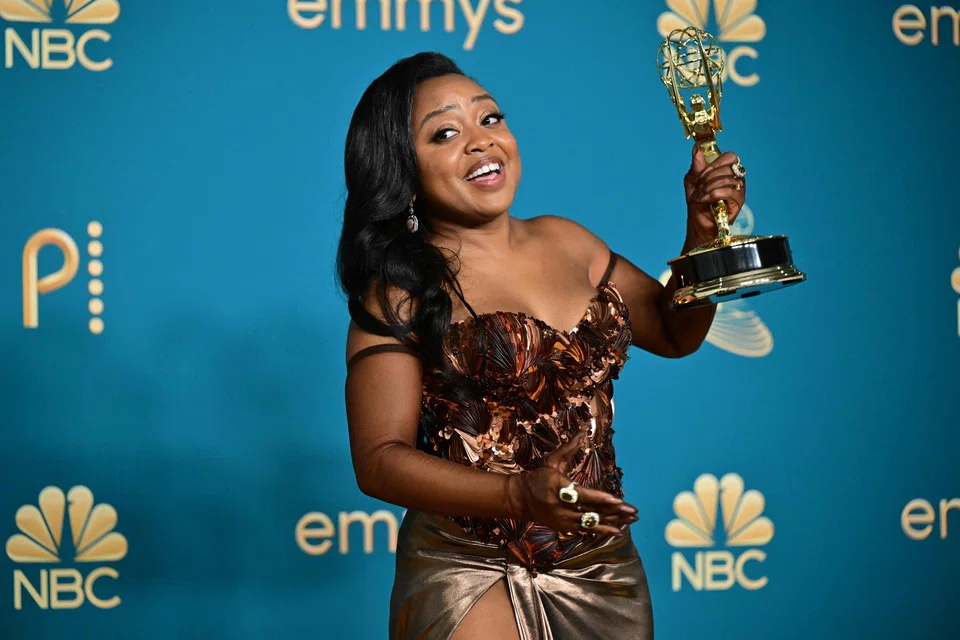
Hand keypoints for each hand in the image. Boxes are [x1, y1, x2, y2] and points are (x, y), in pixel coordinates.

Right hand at [507, 426, 638, 537]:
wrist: (521, 499)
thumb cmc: (539, 477)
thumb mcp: (552, 461)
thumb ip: (569, 448)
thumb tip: (583, 431)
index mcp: (559, 488)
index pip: (583, 495)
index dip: (600, 498)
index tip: (618, 500)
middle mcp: (562, 507)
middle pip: (592, 510)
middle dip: (614, 512)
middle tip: (633, 511)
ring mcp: (564, 520)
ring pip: (593, 522)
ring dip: (614, 521)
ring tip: (632, 520)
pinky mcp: (565, 527)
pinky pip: (587, 530)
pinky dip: (603, 530)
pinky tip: (618, 530)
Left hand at [684, 142, 746, 241]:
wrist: (698, 223)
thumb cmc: (698, 202)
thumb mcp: (692, 181)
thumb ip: (696, 166)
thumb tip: (697, 148)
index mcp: (727, 171)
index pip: (730, 157)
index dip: (715, 163)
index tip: (702, 174)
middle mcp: (736, 179)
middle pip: (728, 167)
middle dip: (709, 177)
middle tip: (699, 187)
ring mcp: (739, 190)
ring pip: (728, 179)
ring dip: (709, 187)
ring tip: (700, 196)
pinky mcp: (739, 202)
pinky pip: (730, 191)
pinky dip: (714, 194)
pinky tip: (705, 200)